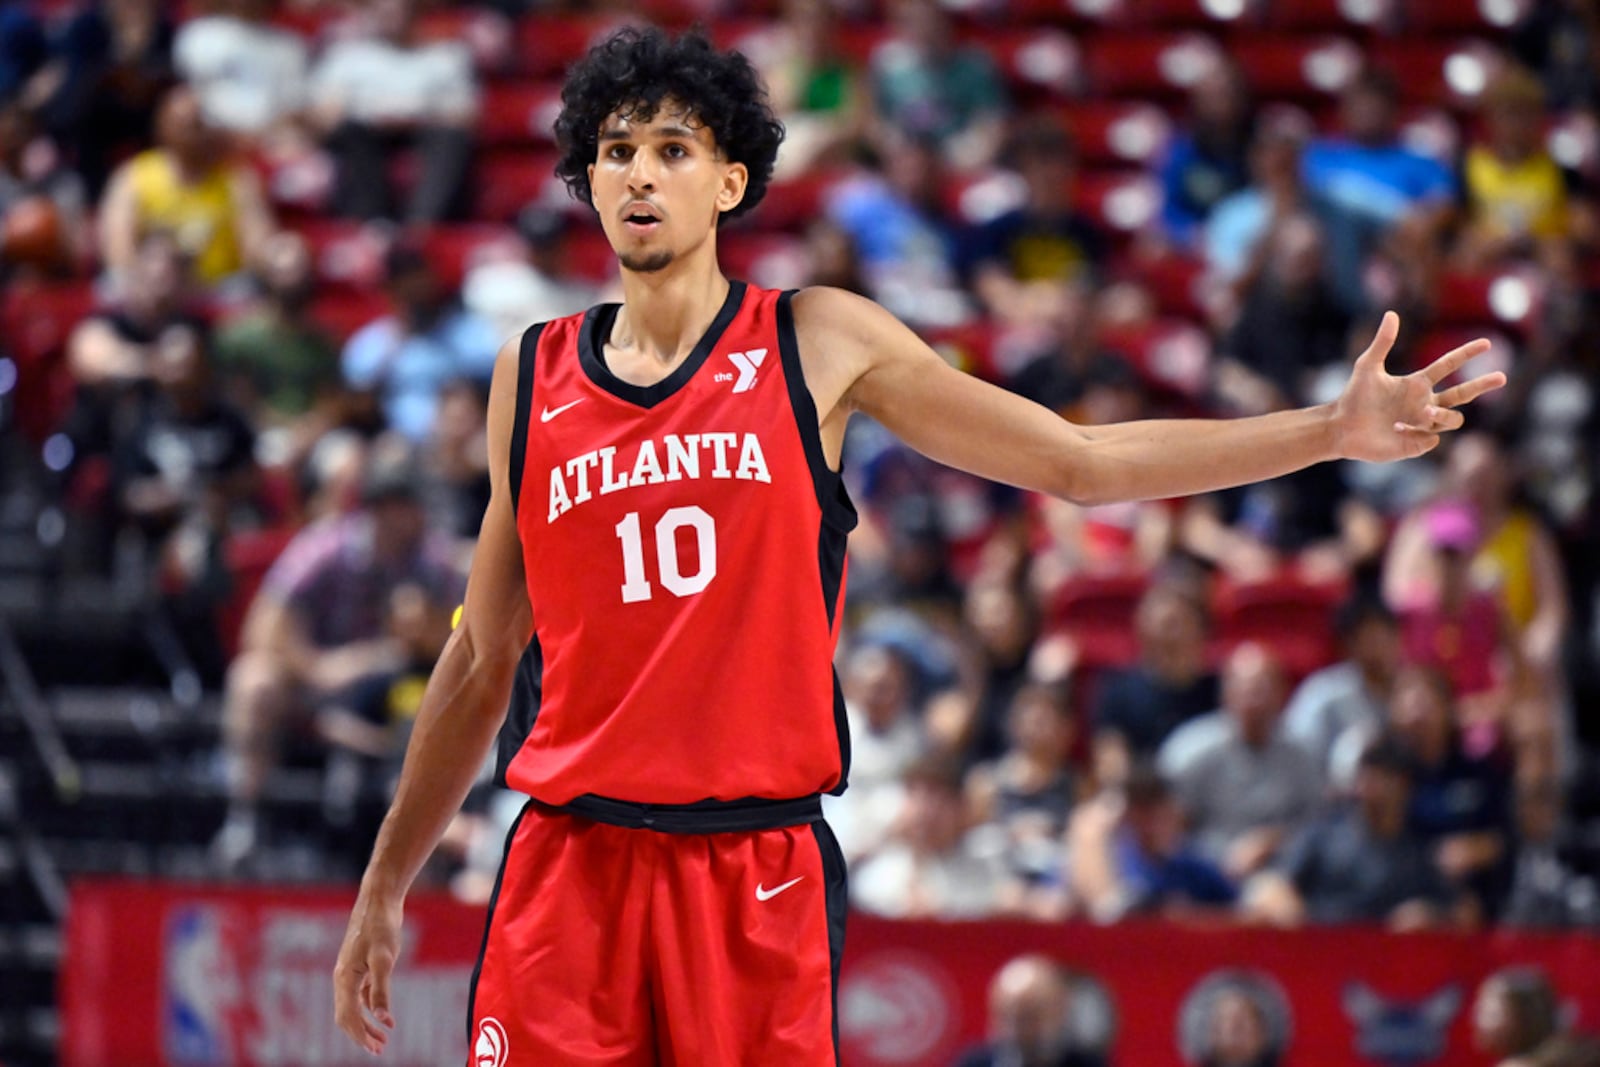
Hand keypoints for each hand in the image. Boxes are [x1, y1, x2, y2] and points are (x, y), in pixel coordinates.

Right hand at [333, 890, 402, 1054]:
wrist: (378, 900)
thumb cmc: (381, 927)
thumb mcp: (385, 959)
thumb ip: (382, 989)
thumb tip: (384, 1018)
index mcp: (344, 979)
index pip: (348, 1017)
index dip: (361, 1035)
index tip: (376, 1049)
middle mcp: (342, 978)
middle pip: (347, 1016)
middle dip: (361, 1035)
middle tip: (379, 1050)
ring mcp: (349, 972)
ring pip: (353, 1007)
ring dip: (366, 1024)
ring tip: (383, 1038)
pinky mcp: (359, 966)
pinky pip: (360, 995)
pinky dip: (369, 1008)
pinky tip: (383, 1016)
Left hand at [1332, 311, 1505, 462]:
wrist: (1341, 427)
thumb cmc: (1354, 397)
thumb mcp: (1367, 367)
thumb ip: (1382, 342)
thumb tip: (1391, 314)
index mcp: (1418, 384)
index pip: (1448, 365)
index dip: (1467, 353)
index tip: (1486, 343)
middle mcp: (1425, 404)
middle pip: (1463, 395)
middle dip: (1482, 386)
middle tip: (1502, 377)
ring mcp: (1422, 425)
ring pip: (1452, 419)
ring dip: (1441, 416)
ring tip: (1425, 413)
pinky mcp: (1415, 444)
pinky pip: (1431, 438)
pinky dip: (1419, 432)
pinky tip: (1397, 429)